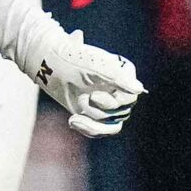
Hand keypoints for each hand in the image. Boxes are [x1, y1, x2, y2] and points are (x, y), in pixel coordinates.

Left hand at [26, 28, 143, 137]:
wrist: (50, 65)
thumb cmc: (73, 60)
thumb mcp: (95, 67)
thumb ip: (118, 77)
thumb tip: (139, 89)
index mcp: (125, 74)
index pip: (130, 98)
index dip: (112, 101)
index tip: (93, 96)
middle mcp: (121, 89)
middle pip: (121, 113)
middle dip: (99, 110)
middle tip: (83, 98)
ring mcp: (109, 102)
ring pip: (112, 124)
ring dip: (92, 119)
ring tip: (75, 117)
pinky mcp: (96, 114)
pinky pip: (101, 130)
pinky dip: (88, 129)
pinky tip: (73, 121)